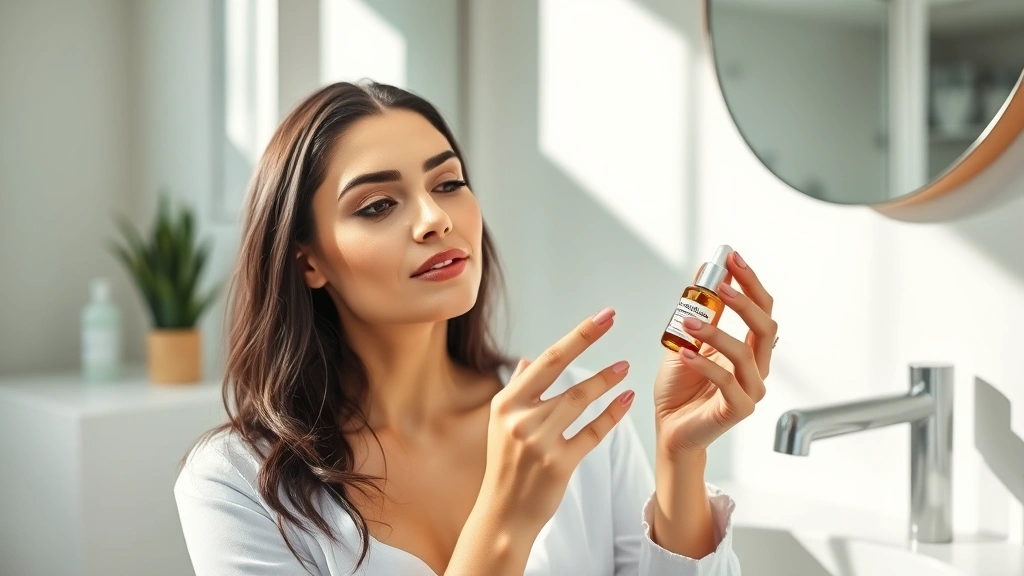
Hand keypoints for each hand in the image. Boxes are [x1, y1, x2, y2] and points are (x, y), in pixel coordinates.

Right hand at [478, 308, 634, 531]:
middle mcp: (520, 418)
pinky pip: (592, 433)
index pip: (546, 360)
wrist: (503, 514)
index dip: (575, 335)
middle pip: (562, 371)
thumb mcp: (502, 425)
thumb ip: (518, 391)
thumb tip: (529, 361)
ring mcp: (539, 441)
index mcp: (506, 403)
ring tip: (625, 366)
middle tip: (612, 319)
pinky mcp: (559, 464)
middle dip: (587, 340)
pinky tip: (625, 400)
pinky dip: (611, 414)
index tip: (599, 317)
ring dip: (605, 381)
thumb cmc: (506, 466)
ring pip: (579, 400)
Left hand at [653, 251, 776, 458]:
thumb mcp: (684, 340)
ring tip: (687, 321)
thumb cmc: (679, 388)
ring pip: (745, 353)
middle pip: (765, 327)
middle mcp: (756, 368)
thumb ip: (697, 310)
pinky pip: (727, 382)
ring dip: (715, 332)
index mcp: (748, 350)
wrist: (669, 428)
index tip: (733, 258)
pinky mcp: (738, 409)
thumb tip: (705, 273)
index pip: (761, 310)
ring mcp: (751, 390)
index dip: (750, 282)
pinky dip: (704, 364)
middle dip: (745, 300)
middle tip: (721, 284)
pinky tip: (684, 352)